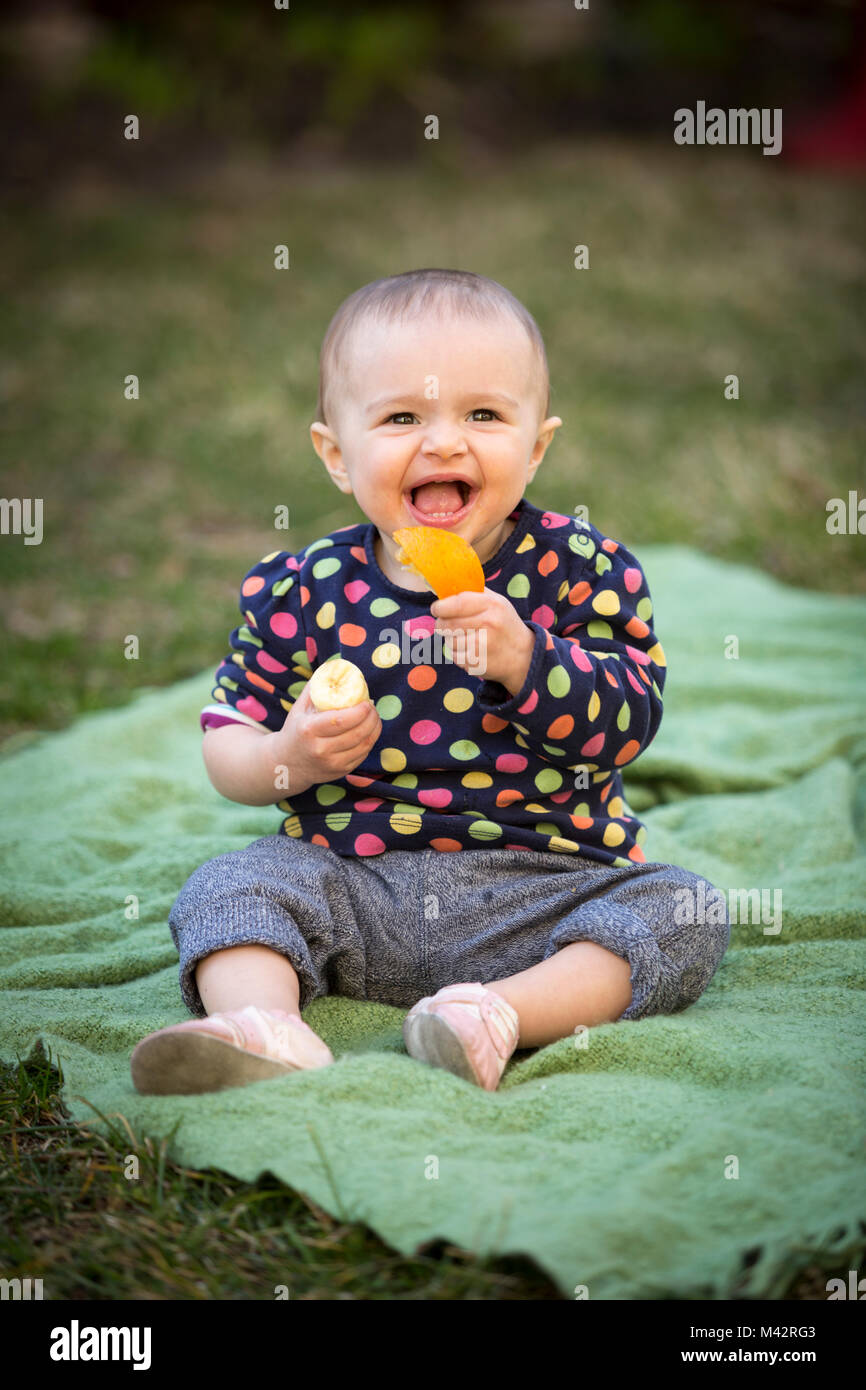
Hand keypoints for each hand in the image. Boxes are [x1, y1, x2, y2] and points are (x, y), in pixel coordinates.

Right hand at [267, 681, 381, 792]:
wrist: (286, 764)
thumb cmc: (296, 730)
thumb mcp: (299, 708)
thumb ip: (316, 688)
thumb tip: (334, 667)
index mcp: (308, 730)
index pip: (341, 720)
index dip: (360, 711)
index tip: (367, 702)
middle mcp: (320, 750)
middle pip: (357, 733)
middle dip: (371, 718)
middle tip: (372, 707)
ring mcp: (331, 764)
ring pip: (364, 745)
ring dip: (375, 729)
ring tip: (373, 717)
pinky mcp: (340, 772)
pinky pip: (363, 755)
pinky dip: (370, 741)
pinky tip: (369, 731)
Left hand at [430, 587, 534, 693]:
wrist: (525, 655)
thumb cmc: (505, 625)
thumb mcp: (497, 602)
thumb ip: (475, 593)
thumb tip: (447, 587)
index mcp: (492, 604)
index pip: (457, 602)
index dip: (441, 606)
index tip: (436, 609)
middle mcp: (488, 623)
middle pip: (448, 623)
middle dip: (441, 624)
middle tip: (446, 625)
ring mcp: (483, 645)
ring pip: (449, 641)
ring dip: (450, 640)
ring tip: (465, 638)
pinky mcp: (478, 663)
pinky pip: (454, 656)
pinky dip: (457, 654)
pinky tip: (470, 651)